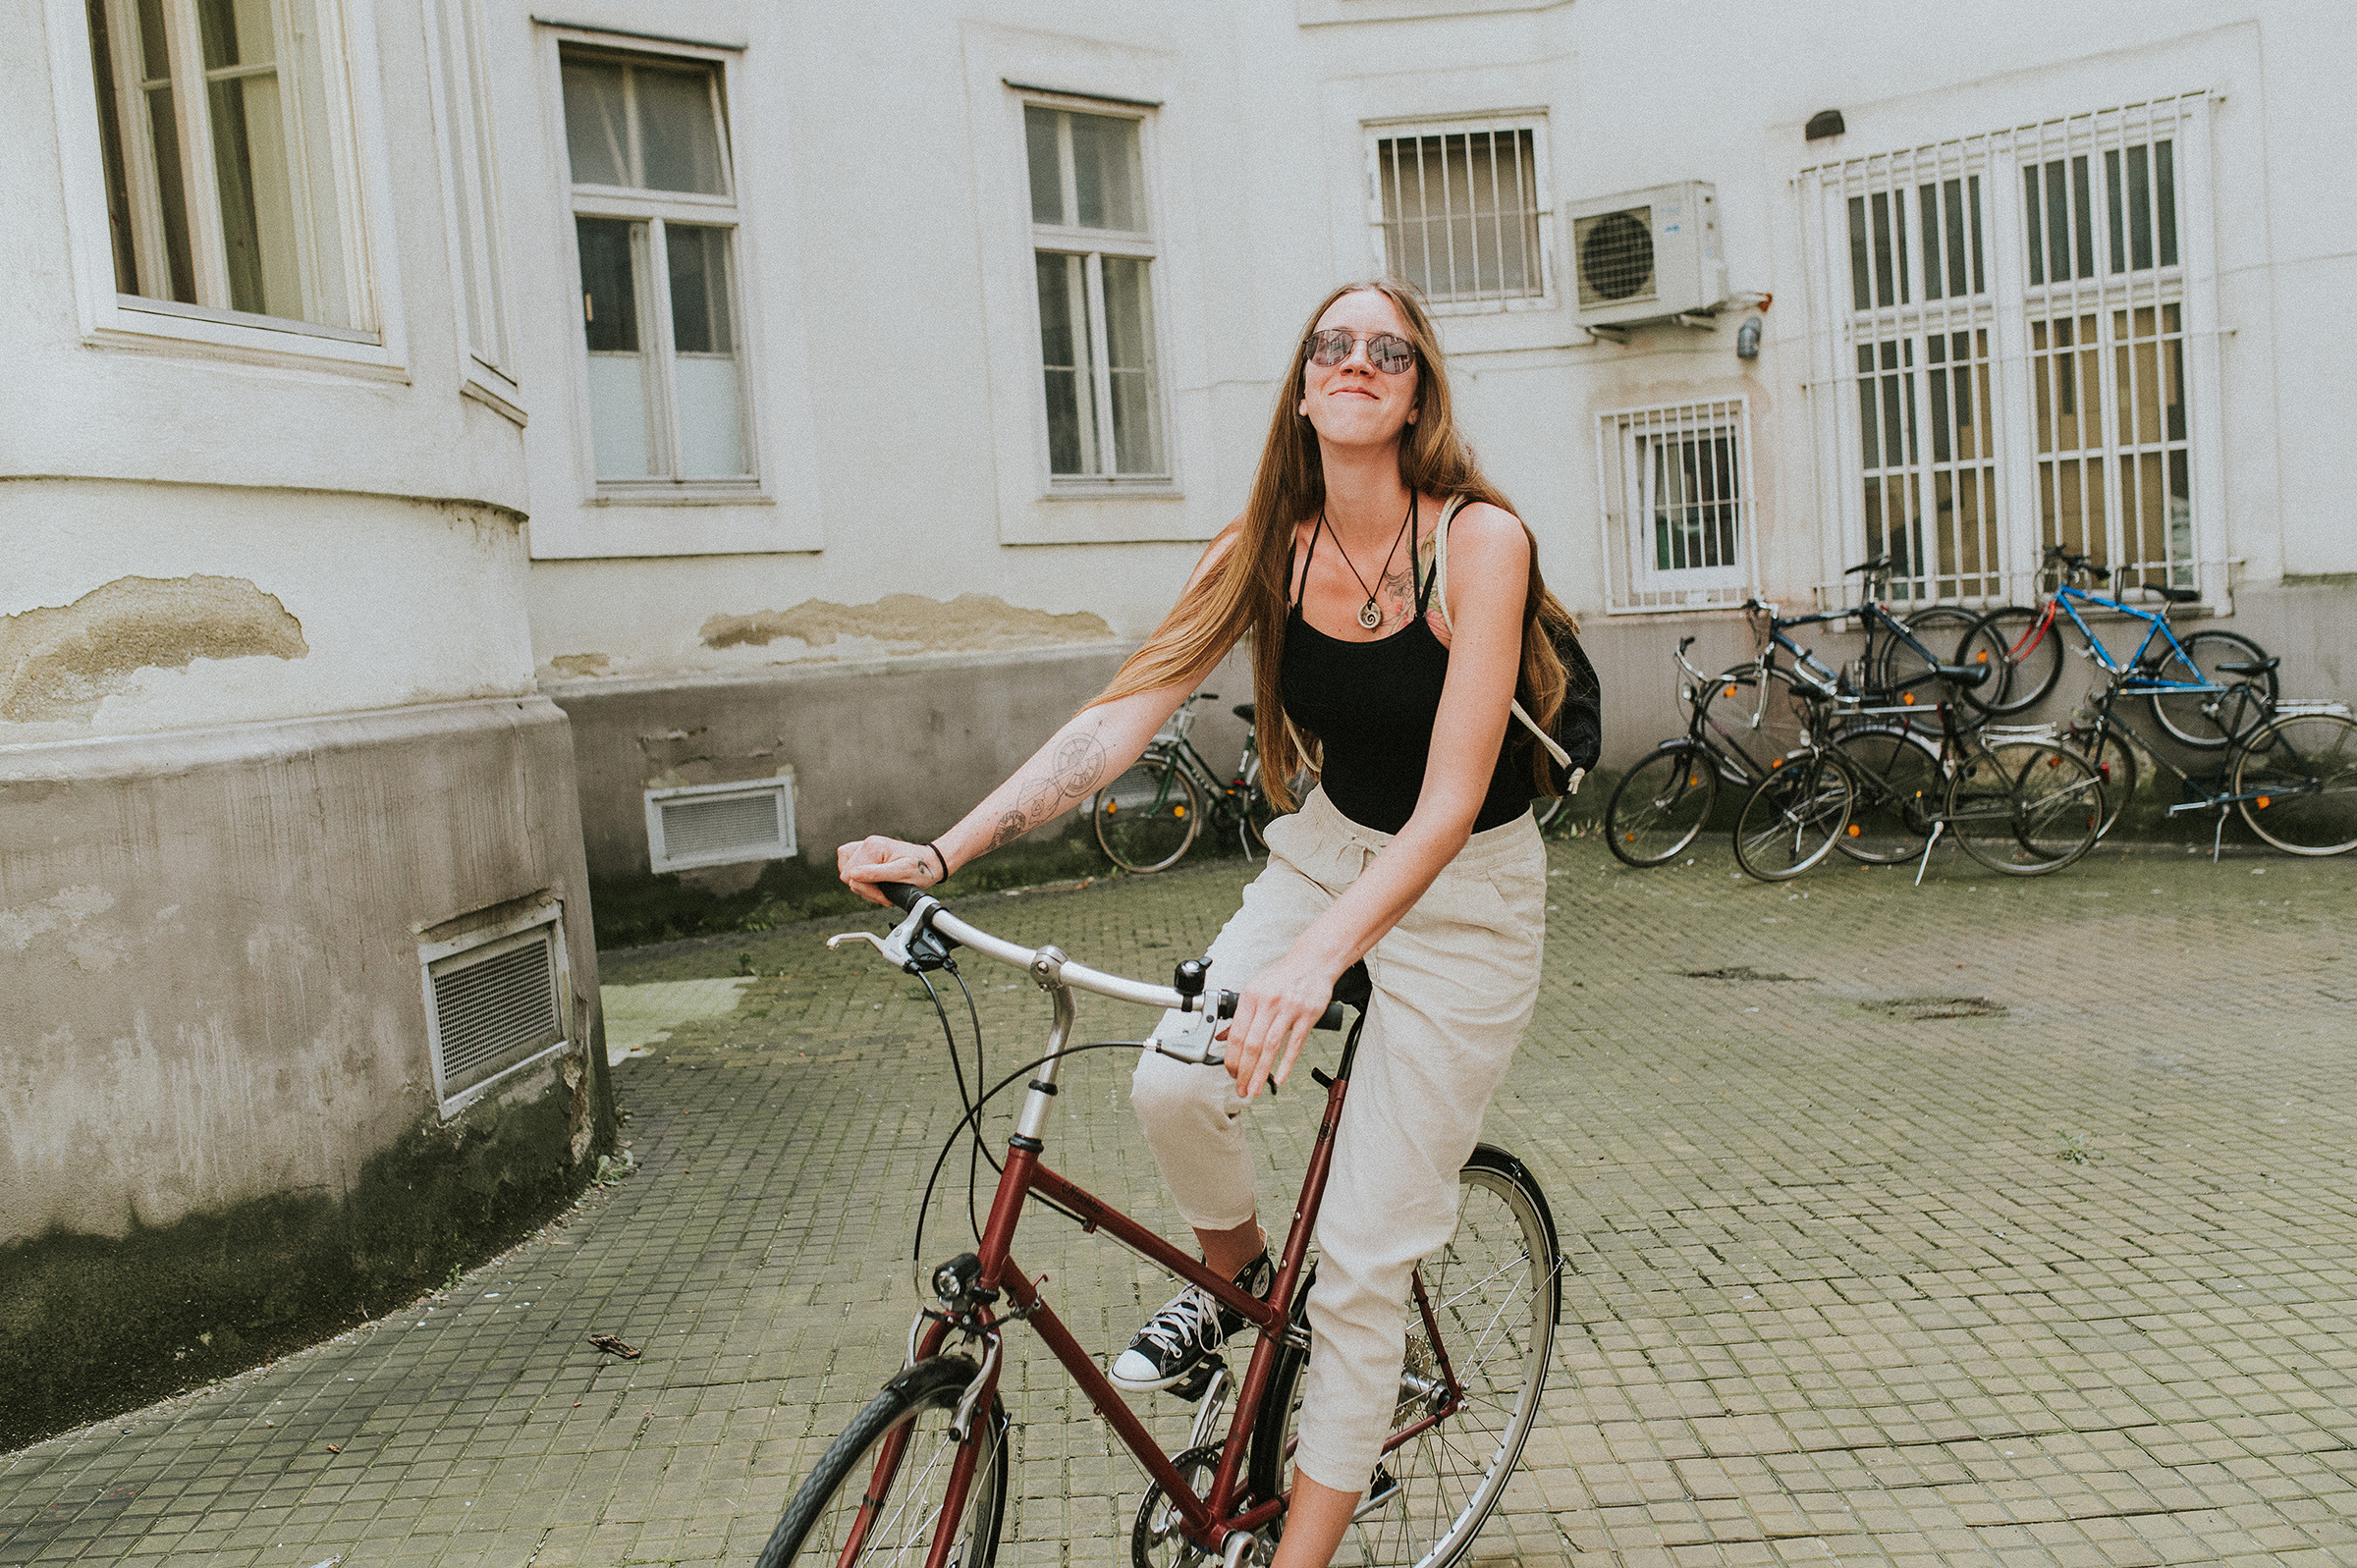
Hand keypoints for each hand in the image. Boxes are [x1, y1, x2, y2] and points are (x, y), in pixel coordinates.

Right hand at [837, 835, 944, 906]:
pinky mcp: (866, 853)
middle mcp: (867, 844)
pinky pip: (849, 867)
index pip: (851, 876)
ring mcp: (865, 847)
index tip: (884, 896)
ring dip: (863, 886)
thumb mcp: (901, 873)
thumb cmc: (921, 868)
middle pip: (847, 875)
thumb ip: (876, 874)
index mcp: (873, 846)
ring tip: (882, 888)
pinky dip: (859, 879)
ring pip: (847, 873)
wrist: (930, 863)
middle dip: (865, 889)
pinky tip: (873, 881)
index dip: (867, 890)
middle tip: (884, 893)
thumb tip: (852, 875)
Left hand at [1218, 946, 1342, 1100]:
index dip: (1232, 1057)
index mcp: (1251, 996)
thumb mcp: (1256, 989)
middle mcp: (1268, 1002)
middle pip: (1252, 1044)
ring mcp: (1288, 1008)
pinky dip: (1286, 1064)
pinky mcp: (1308, 1014)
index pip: (1236, 1033)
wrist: (1312, 961)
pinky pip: (1295, 1044)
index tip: (1231, 1072)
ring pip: (1271, 1047)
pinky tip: (1279, 1078)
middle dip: (1244, 1071)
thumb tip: (1223, 1037)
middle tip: (1241, 1088)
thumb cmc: (1282, 977)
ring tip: (1255, 1089)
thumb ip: (1241, 1015)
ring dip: (1261, 1073)